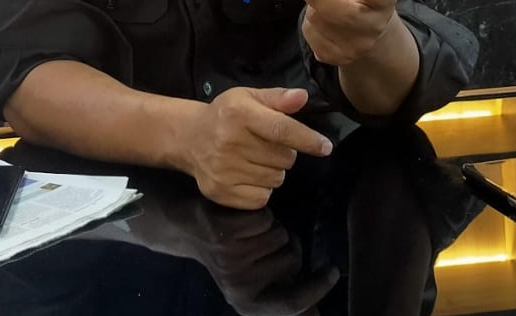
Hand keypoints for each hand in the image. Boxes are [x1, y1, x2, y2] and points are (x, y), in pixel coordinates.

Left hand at [179, 204, 337, 315]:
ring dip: (271, 227)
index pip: (293, 304)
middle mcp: (238, 285)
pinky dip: (258, 212)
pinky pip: (264, 217)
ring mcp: (229, 258)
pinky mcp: (222, 231)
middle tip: (260, 241)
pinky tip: (239, 217)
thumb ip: (284, 296)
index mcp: (247, 302)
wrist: (183, 226)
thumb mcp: (252, 282)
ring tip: (247, 229)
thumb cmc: (228, 254)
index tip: (333, 272)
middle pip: (293, 258)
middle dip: (287, 244)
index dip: (318, 289)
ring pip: (280, 234)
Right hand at [181, 87, 332, 209]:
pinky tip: (248, 174)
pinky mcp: (222, 192)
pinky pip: (262, 197)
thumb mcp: (248, 97)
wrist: (189, 138)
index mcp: (239, 114)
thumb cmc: (225, 115)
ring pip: (276, 179)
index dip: (307, 139)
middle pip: (284, 158)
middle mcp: (230, 142)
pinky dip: (262, 189)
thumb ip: (277, 98)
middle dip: (284, 152)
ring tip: (255, 158)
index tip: (325, 146)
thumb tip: (303, 97)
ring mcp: (225, 170)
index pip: (282, 129)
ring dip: (273, 170)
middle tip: (266, 144)